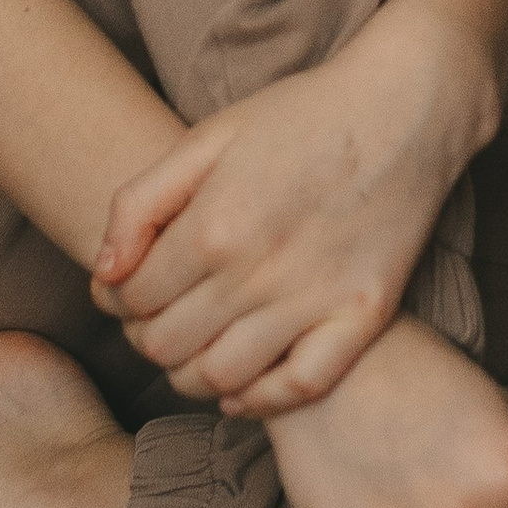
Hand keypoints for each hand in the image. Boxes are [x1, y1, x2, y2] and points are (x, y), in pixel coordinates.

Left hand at [90, 2, 493, 413]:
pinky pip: (300, 387)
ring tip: (195, 344)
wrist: (402, 107)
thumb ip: (139, 204)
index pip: (132, 300)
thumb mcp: (206, 138)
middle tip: (159, 314)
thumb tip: (104, 275)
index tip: (129, 286)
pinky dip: (261, 400)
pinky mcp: (362, 316)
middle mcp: (259, 273)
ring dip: (191, 373)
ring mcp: (315, 301)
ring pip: (222, 379)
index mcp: (213, 226)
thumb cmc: (300, 116)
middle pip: (166, 346)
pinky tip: (242, 385)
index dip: (117, 299)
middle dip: (146, 335)